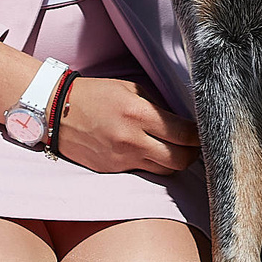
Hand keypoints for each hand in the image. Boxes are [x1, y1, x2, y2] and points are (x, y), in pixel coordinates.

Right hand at [55, 76, 199, 175]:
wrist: (56, 110)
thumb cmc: (95, 94)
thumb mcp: (130, 89)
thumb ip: (156, 106)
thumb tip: (182, 121)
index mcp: (138, 114)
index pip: (183, 133)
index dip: (200, 136)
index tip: (204, 132)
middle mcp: (132, 139)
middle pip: (179, 160)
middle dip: (193, 154)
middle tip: (195, 146)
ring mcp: (122, 158)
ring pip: (164, 170)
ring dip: (174, 162)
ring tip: (175, 150)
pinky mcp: (112, 169)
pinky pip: (143, 171)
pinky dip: (151, 164)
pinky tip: (150, 153)